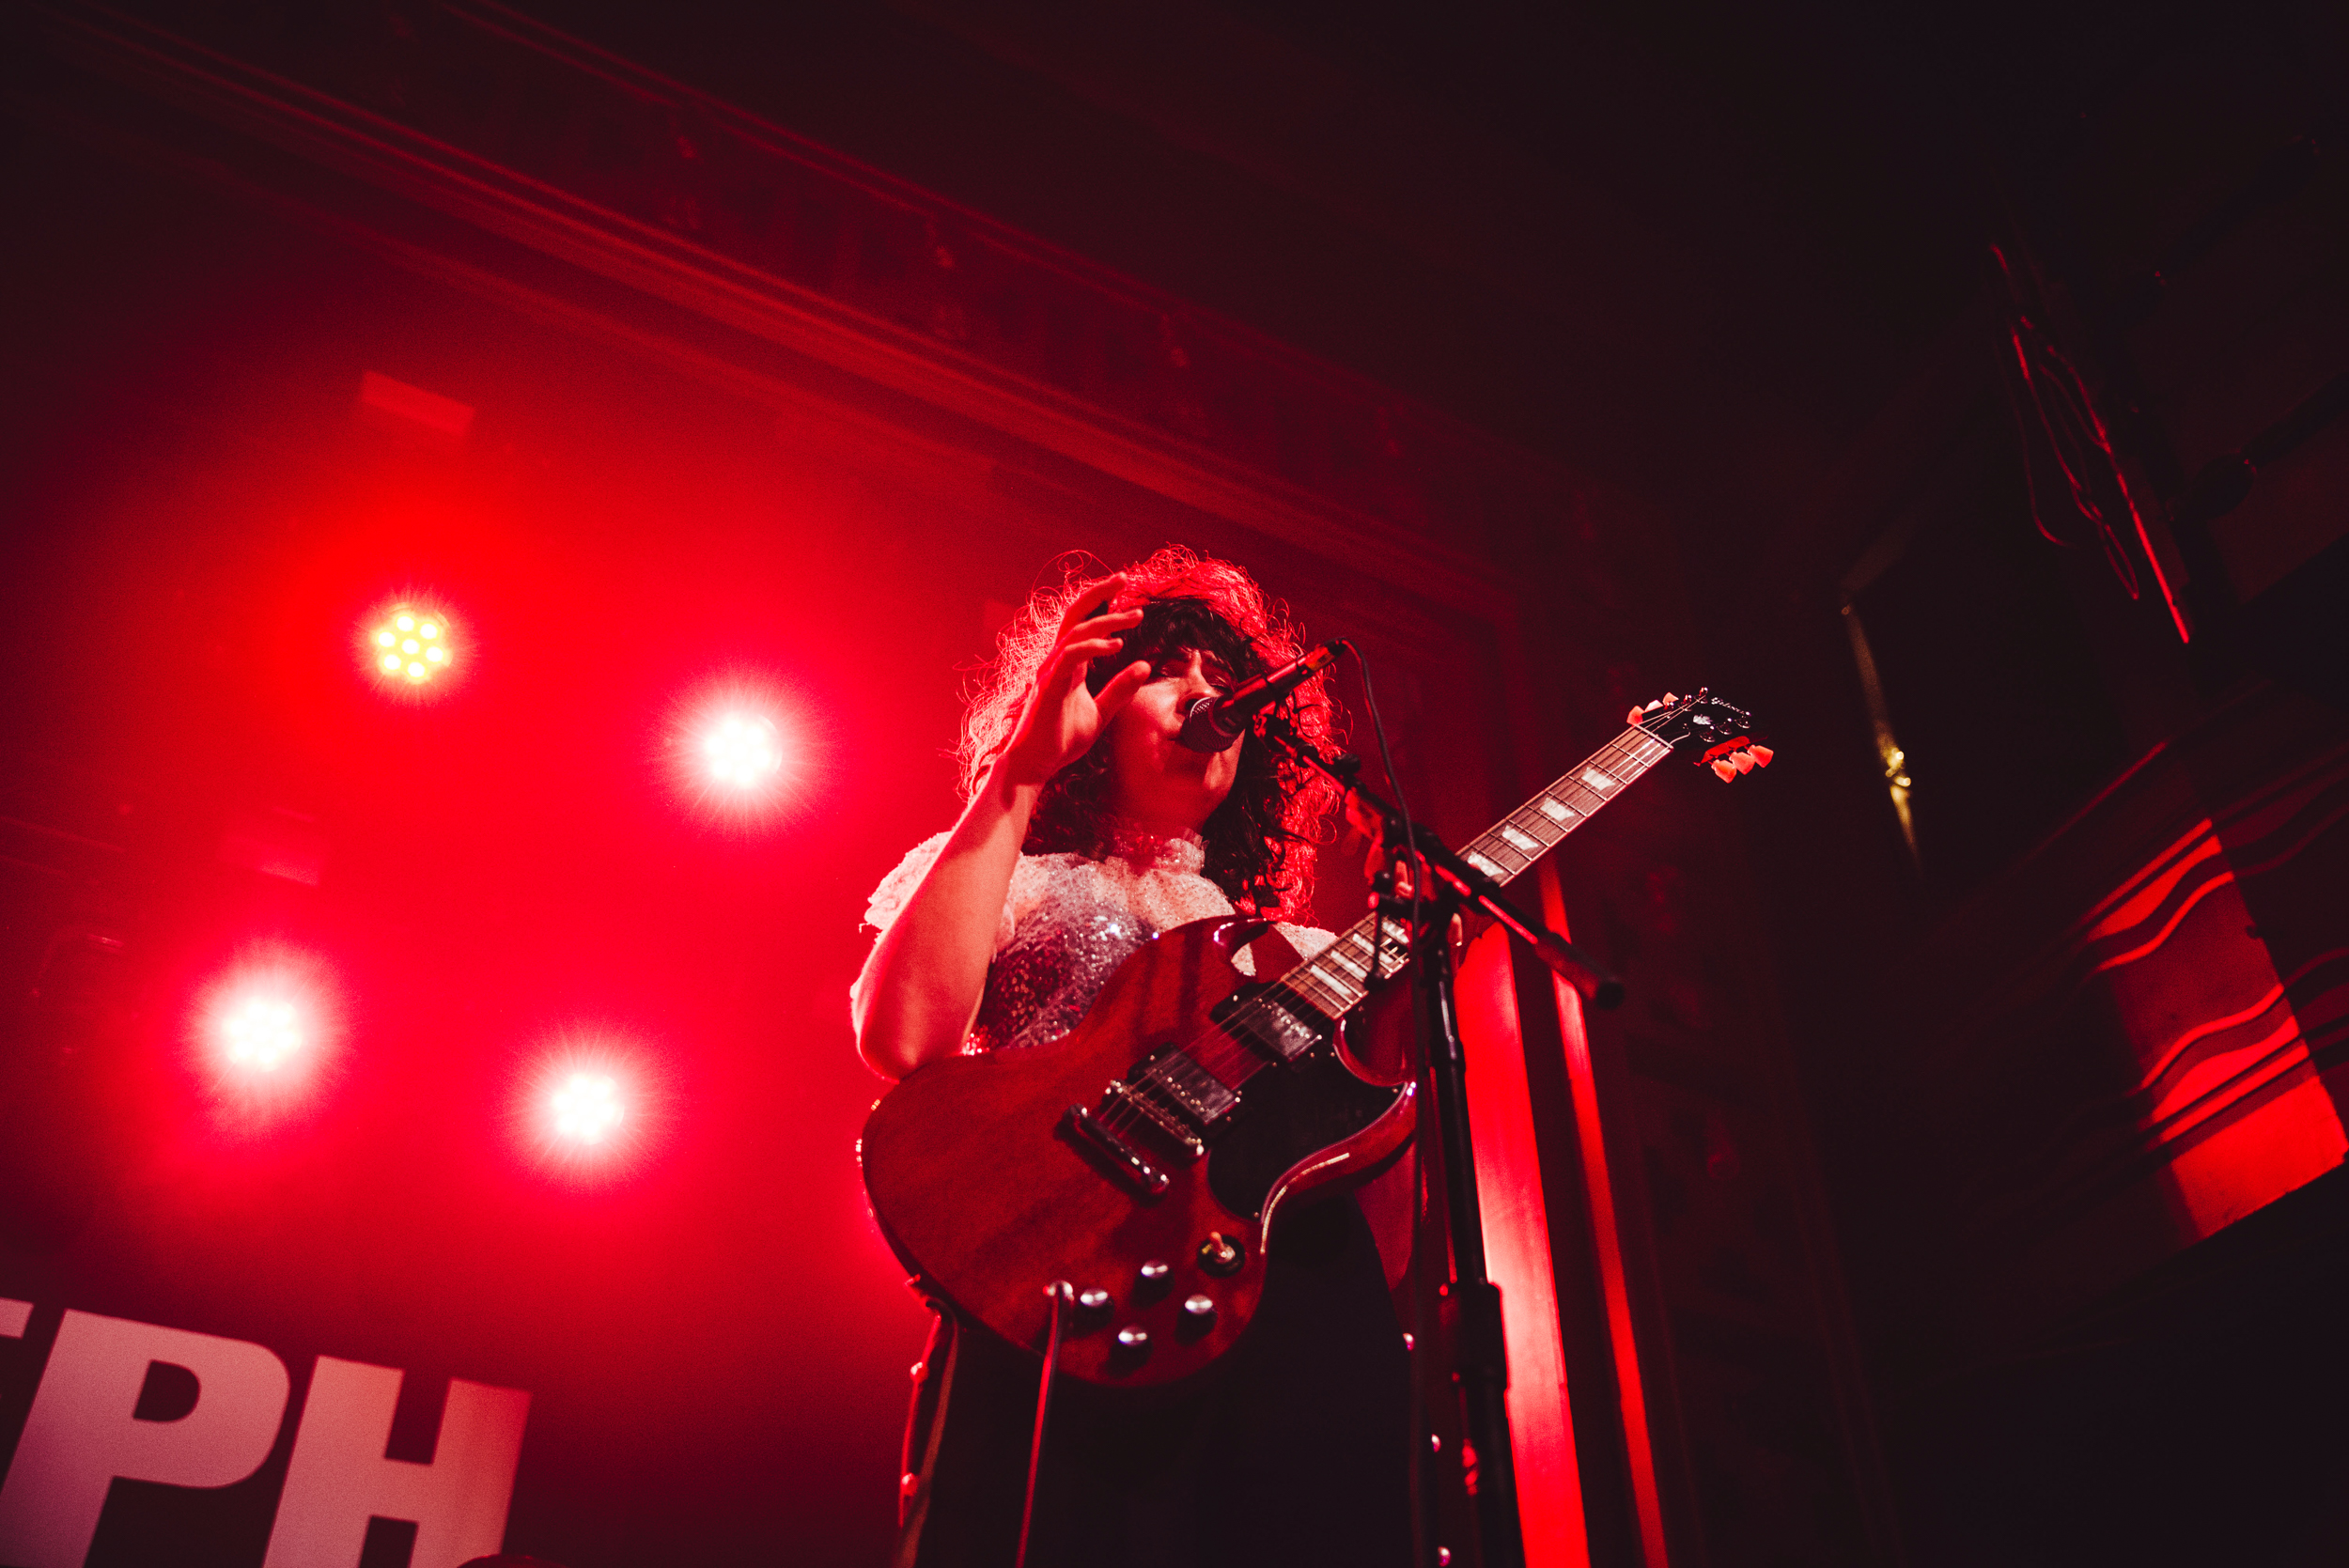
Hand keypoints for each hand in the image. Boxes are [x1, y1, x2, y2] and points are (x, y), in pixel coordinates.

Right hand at [995, 575, 1151, 789]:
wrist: (1034, 766)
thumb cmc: (1061, 741)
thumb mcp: (1101, 714)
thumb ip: (1120, 690)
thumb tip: (1145, 666)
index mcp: (1069, 665)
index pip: (1083, 624)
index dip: (1102, 605)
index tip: (1127, 593)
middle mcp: (1057, 661)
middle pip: (1075, 614)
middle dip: (1099, 593)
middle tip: (1124, 577)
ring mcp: (1050, 671)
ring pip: (1075, 631)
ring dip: (1106, 620)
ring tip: (1134, 617)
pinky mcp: (1049, 687)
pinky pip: (1070, 656)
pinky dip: (1093, 646)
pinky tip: (1116, 646)